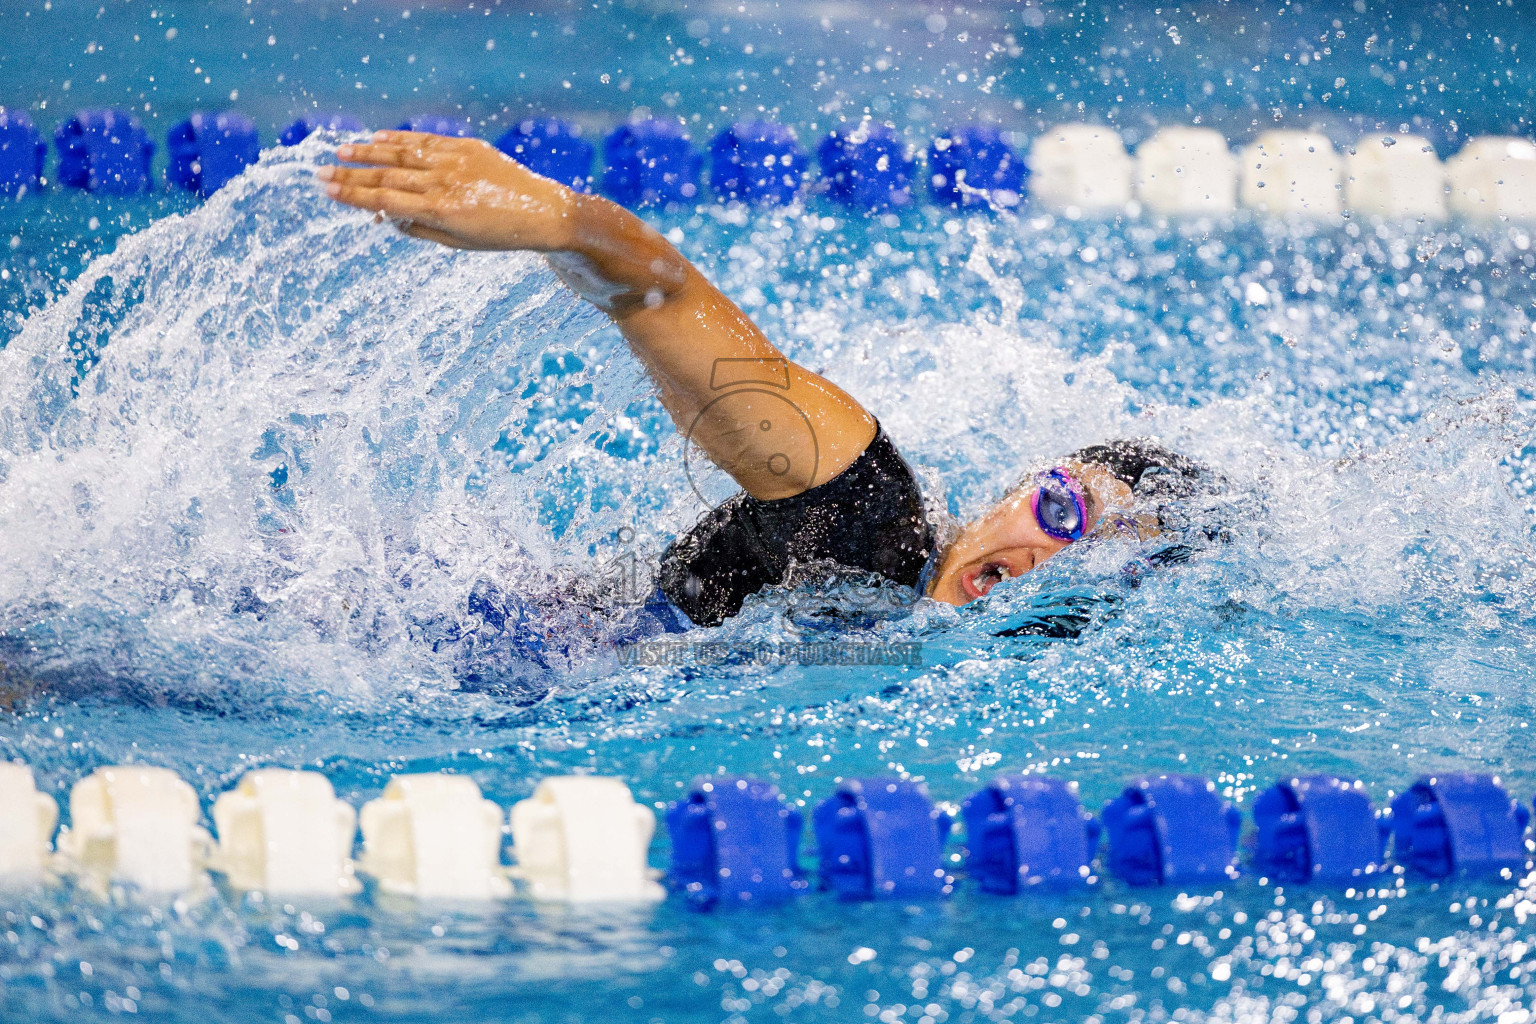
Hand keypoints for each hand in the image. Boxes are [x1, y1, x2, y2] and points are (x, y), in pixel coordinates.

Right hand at [316, 130, 575, 251]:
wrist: (543, 213)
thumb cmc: (498, 235)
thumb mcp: (458, 243)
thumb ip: (419, 229)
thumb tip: (385, 216)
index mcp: (442, 213)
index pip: (386, 201)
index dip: (353, 196)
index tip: (327, 191)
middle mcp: (446, 184)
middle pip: (387, 176)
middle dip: (350, 174)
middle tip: (319, 172)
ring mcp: (456, 162)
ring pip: (403, 154)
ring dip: (369, 152)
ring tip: (341, 151)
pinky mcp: (468, 147)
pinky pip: (427, 141)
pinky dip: (400, 139)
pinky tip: (378, 138)